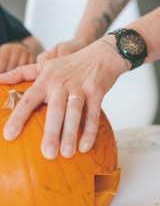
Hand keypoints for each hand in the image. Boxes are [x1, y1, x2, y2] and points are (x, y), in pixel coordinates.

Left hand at [1, 37, 127, 159]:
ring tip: (66, 154)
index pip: (29, 100)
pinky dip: (90, 130)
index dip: (19, 117)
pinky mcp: (97, 92)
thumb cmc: (71, 64)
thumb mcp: (45, 64)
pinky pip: (93, 114)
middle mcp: (62, 85)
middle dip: (51, 132)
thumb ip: (21, 73)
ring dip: (70, 134)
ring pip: (74, 113)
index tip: (9, 136)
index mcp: (46, 80)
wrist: (102, 55)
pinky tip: (85, 147)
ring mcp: (80, 89)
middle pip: (55, 110)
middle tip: (47, 154)